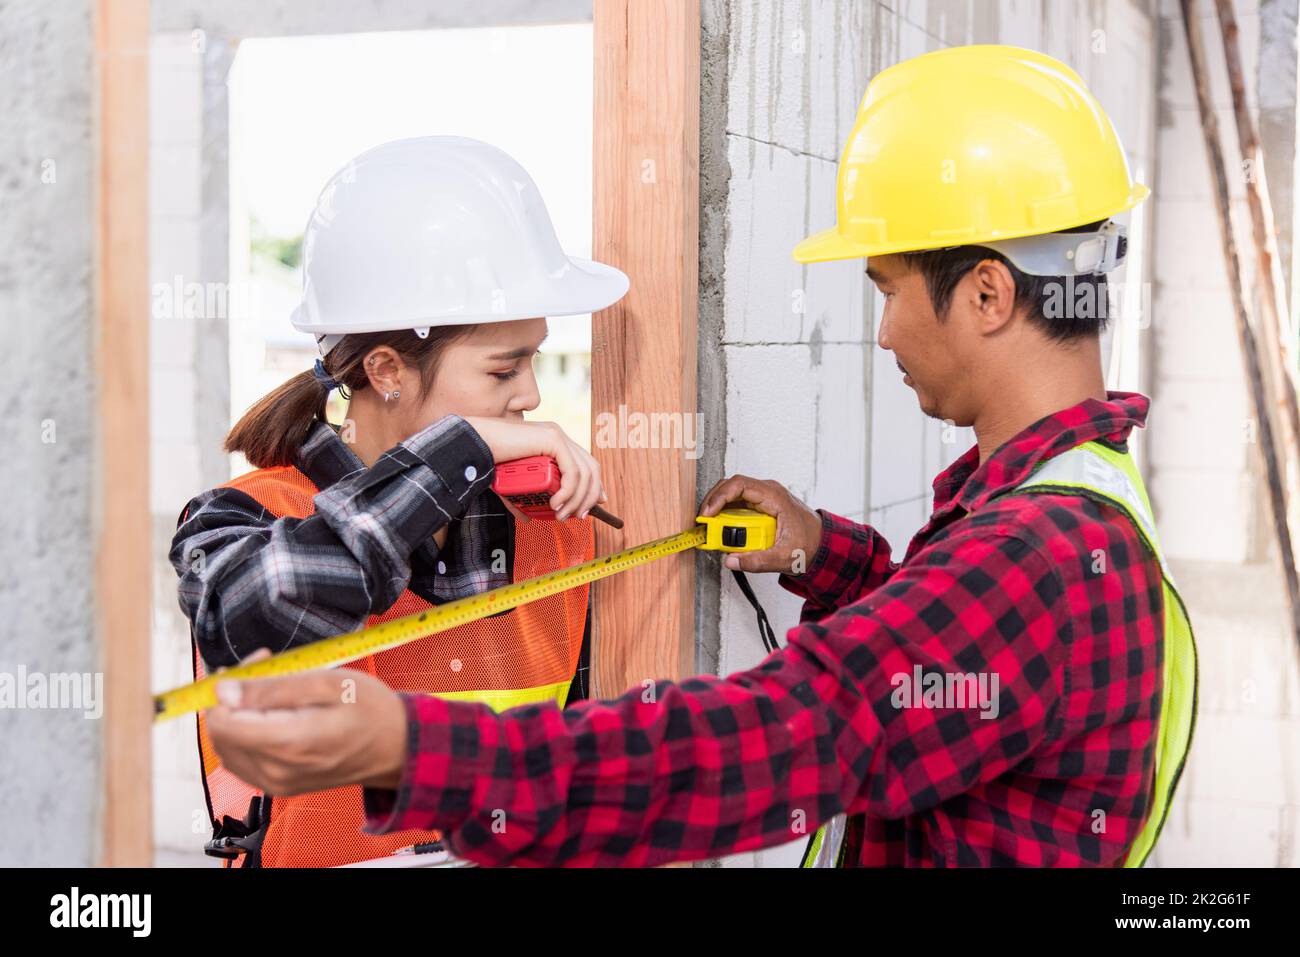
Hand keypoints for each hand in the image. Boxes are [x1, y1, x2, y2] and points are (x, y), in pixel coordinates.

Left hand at [205, 655, 407, 794]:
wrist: (398, 746)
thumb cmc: (370, 709)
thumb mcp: (326, 683)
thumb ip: (272, 688)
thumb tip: (224, 690)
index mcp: (287, 744)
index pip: (221, 722)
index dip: (228, 687)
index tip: (255, 665)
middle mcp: (275, 771)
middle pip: (219, 734)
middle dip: (231, 697)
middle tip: (264, 667)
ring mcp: (276, 784)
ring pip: (227, 748)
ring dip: (236, 715)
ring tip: (268, 689)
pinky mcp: (280, 786)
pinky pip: (243, 760)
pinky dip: (245, 734)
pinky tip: (269, 713)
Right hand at [462, 417, 605, 519]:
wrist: (474, 444)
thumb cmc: (488, 460)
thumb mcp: (512, 484)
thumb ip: (522, 498)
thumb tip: (528, 518)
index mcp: (552, 441)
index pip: (585, 463)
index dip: (593, 485)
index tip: (595, 505)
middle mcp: (558, 436)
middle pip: (590, 467)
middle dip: (590, 495)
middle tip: (580, 516)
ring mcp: (557, 435)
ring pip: (584, 472)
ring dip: (578, 499)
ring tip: (562, 515)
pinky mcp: (553, 439)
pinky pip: (572, 471)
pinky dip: (569, 492)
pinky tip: (557, 504)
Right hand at [697, 474, 824, 575]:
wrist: (822, 544)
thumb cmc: (809, 544)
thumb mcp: (784, 557)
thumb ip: (757, 561)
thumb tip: (731, 560)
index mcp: (774, 497)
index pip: (739, 485)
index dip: (719, 497)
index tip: (708, 513)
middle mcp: (767, 492)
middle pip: (731, 486)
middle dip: (713, 502)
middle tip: (702, 521)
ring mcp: (763, 498)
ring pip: (732, 494)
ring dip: (717, 507)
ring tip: (708, 526)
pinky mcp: (760, 506)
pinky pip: (737, 504)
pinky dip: (724, 513)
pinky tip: (719, 526)